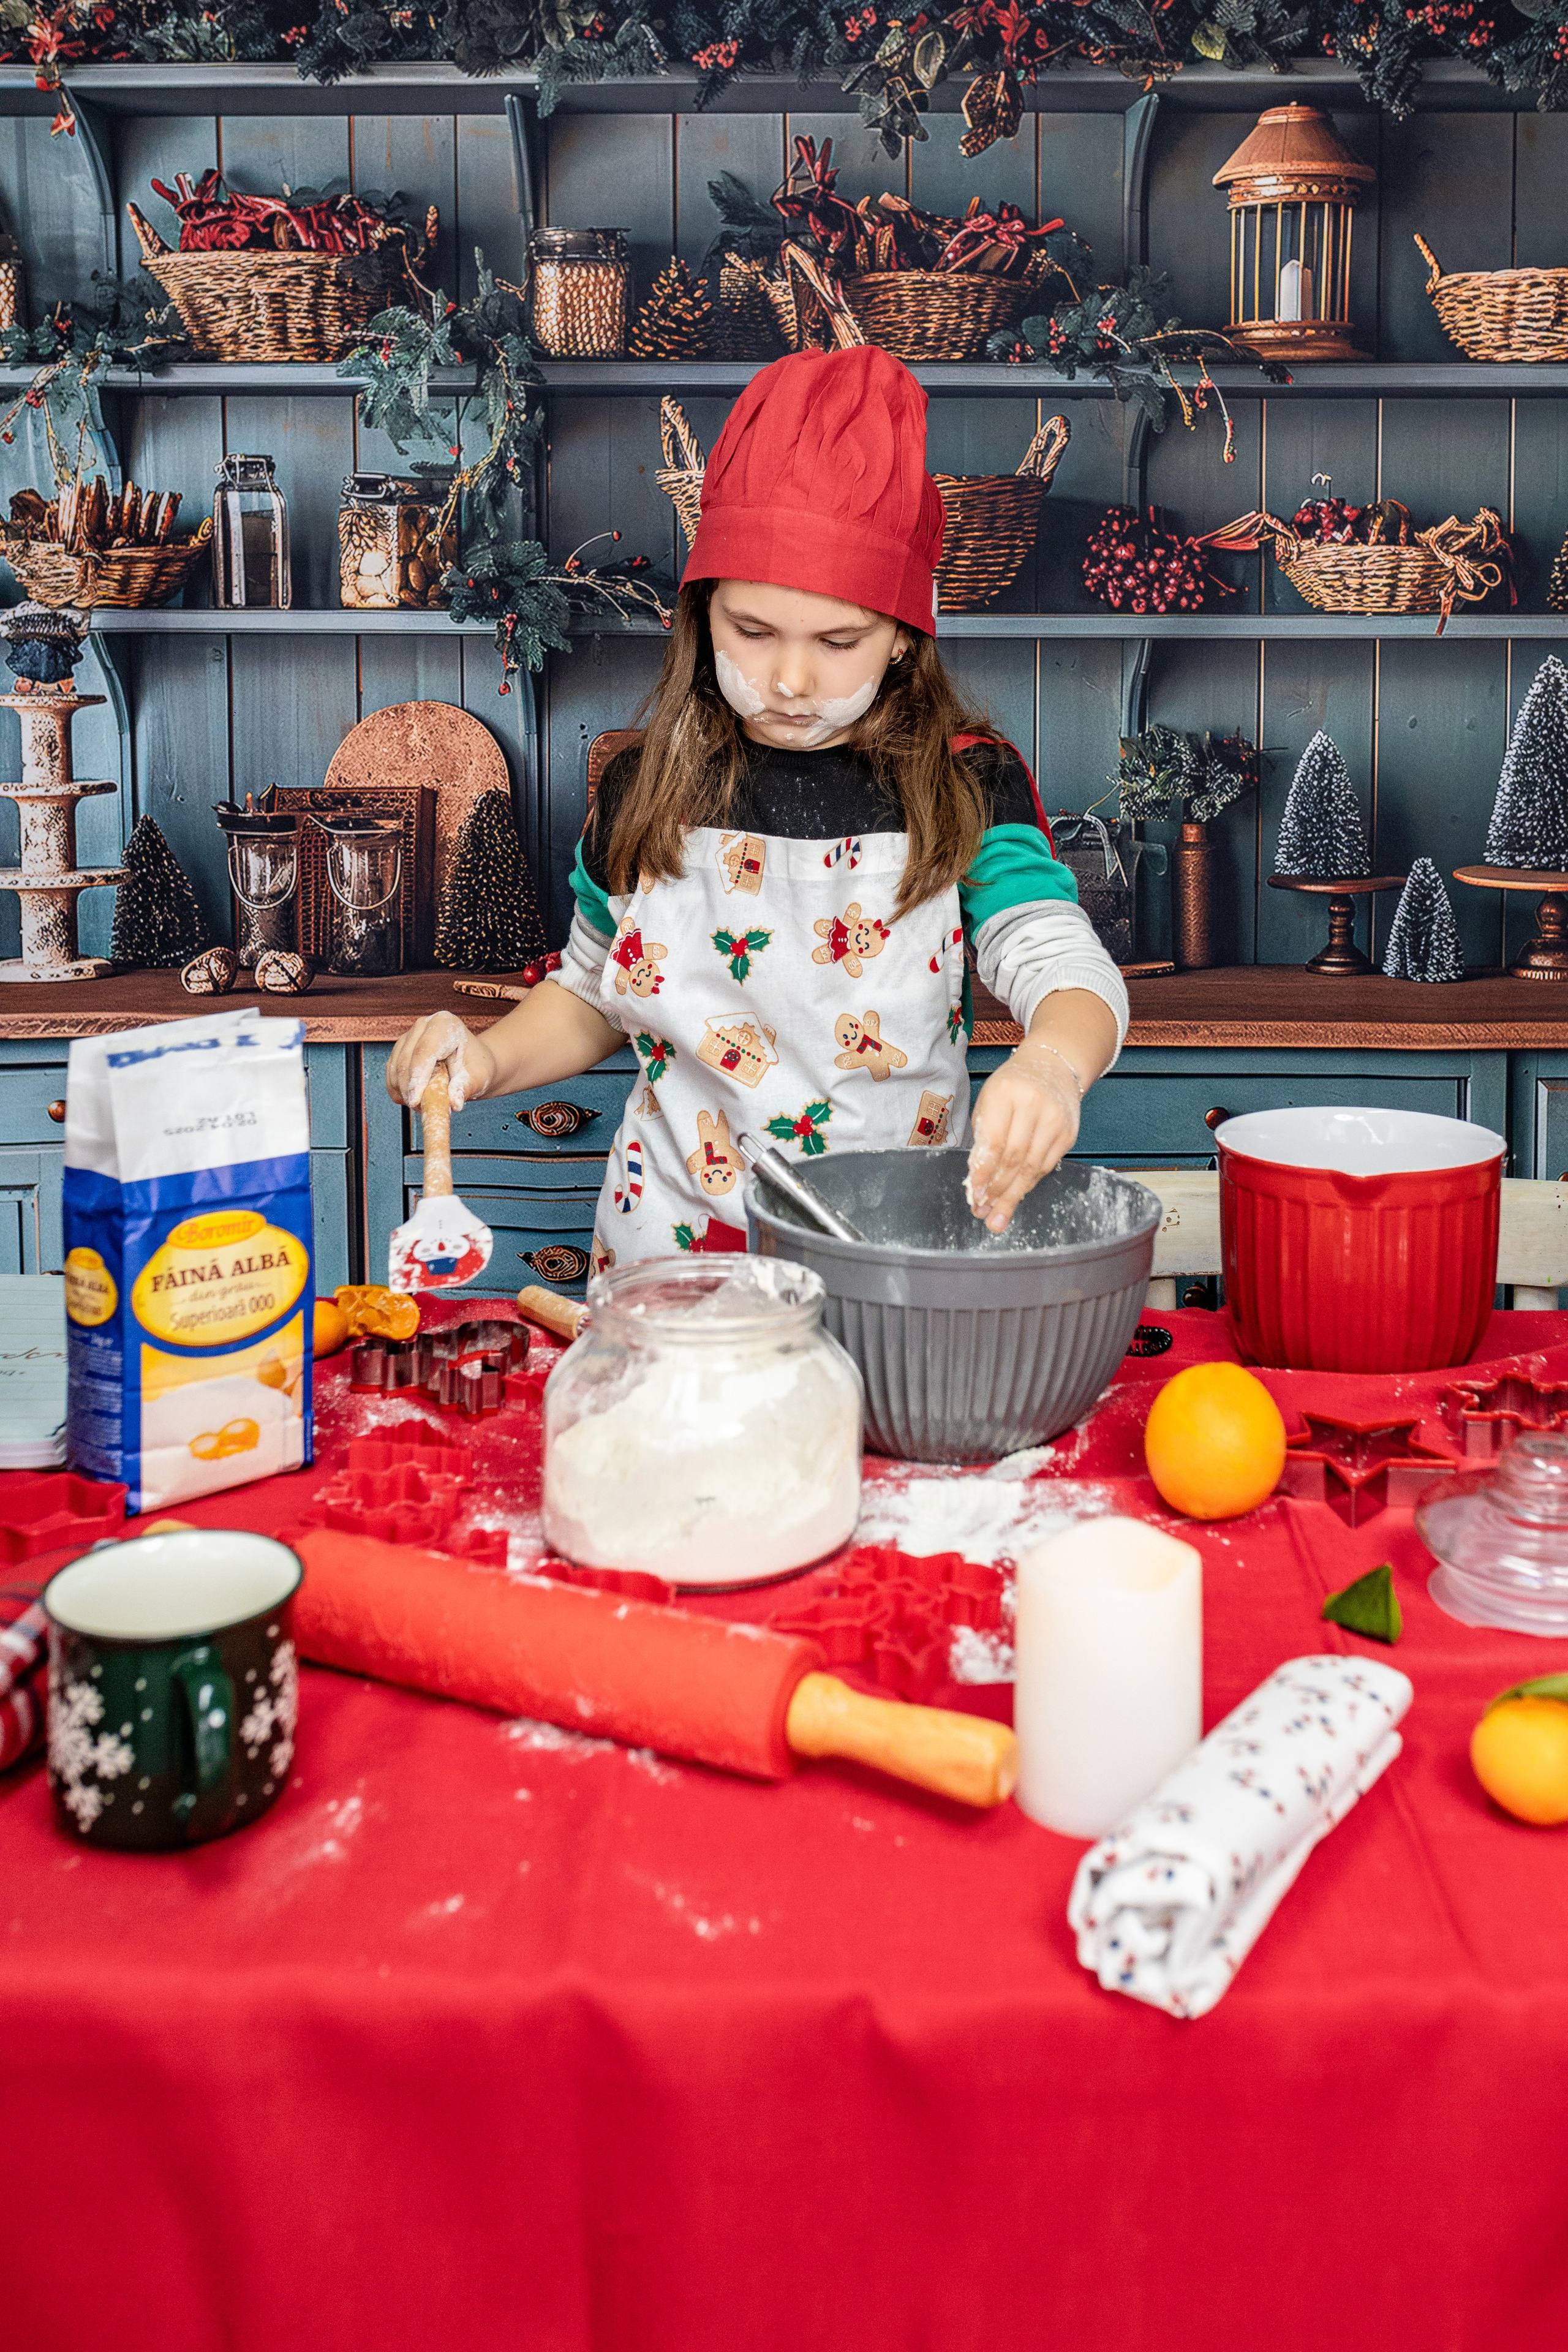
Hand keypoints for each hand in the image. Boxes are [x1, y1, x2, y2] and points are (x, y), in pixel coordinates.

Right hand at [385, 1013, 496, 1113]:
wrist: (472, 1062)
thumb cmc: (476, 1067)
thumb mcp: (477, 1078)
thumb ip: (464, 1089)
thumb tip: (454, 1104)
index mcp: (444, 1024)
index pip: (424, 1051)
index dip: (417, 1077)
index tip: (415, 1100)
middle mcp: (422, 1026)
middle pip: (405, 1060)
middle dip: (408, 1089)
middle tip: (419, 1109)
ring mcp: (408, 1037)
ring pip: (395, 1068)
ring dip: (403, 1091)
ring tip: (421, 1105)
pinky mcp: (399, 1051)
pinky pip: (391, 1073)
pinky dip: (398, 1090)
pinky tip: (412, 1099)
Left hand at [967, 1040, 1080, 1233]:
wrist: (1052, 1066)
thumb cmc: (1011, 1087)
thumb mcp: (988, 1103)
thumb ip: (983, 1139)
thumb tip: (978, 1182)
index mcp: (1005, 1094)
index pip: (994, 1143)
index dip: (984, 1174)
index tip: (976, 1196)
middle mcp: (1033, 1105)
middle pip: (1015, 1159)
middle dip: (998, 1191)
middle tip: (985, 1214)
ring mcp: (1055, 1120)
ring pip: (1033, 1168)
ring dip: (1014, 1195)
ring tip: (998, 1215)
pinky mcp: (1069, 1133)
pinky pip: (1047, 1166)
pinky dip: (1029, 1183)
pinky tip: (1016, 1194)